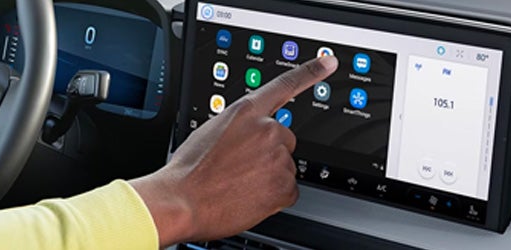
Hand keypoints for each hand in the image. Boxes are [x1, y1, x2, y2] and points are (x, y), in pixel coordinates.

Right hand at [130, 56, 337, 244]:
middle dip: (269, 153)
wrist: (182, 201)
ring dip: (268, 177)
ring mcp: (278, 158)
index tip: (328, 63)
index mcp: (245, 112)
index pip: (283, 86)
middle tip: (241, 168)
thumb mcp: (209, 133)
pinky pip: (288, 191)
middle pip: (284, 139)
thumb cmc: (189, 171)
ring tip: (238, 183)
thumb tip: (249, 138)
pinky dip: (272, 197)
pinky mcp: (284, 186)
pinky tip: (248, 196)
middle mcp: (266, 130)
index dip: (310, 72)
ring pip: (285, 167)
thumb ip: (238, 128)